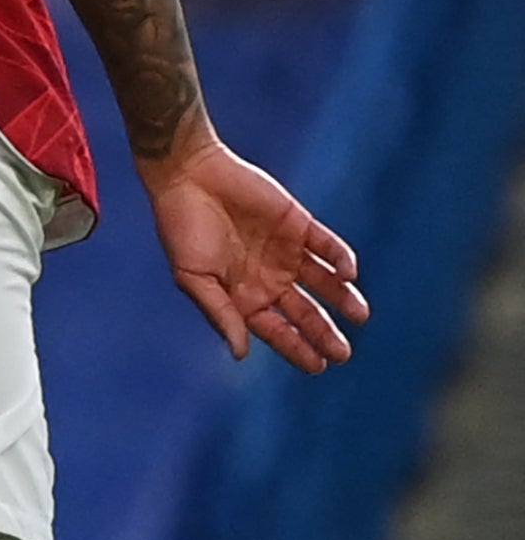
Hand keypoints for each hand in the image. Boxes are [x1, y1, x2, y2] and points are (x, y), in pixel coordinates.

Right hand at [142, 136, 367, 371]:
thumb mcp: (193, 276)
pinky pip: (328, 246)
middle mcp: (269, 277)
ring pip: (324, 282)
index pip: (278, 330)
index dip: (298, 348)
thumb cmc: (181, 226)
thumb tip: (241, 353)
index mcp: (244, 295)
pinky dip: (341, 260)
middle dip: (325, 333)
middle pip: (306, 312)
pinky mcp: (298, 225)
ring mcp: (286, 251)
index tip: (319, 366)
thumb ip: (220, 313)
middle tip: (343, 353)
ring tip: (359, 314)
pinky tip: (348, 274)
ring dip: (343, 298)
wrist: (188, 174)